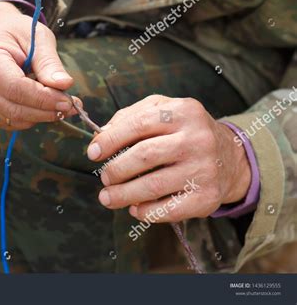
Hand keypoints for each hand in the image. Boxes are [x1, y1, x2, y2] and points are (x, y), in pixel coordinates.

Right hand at [0, 1, 78, 129]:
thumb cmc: (16, 33)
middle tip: (71, 106)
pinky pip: (10, 122)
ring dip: (41, 116)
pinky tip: (41, 105)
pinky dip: (30, 118)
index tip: (68, 101)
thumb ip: (49, 62)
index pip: (16, 88)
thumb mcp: (37, 37)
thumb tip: (65, 84)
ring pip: (14, 119)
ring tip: (59, 103)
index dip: (44, 99)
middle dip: (46, 111)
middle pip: (14, 109)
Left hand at [87, 95, 251, 221]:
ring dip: (123, 195)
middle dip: (115, 169)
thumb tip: (101, 136)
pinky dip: (146, 212)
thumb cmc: (185, 131)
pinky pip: (169, 209)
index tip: (93, 153)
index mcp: (183, 112)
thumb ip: (131, 116)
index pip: (138, 124)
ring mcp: (204, 169)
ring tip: (107, 197)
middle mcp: (197, 139)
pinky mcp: (207, 197)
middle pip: (144, 155)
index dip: (110, 140)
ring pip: (153, 185)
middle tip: (104, 178)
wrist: (230, 157)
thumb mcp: (163, 110)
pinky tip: (134, 209)